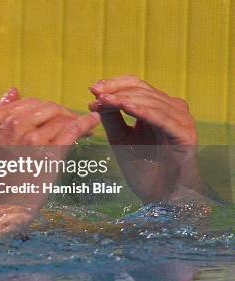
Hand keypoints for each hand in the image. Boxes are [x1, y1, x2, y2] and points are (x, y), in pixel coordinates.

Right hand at [0, 88, 99, 249]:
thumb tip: (14, 90)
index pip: (30, 102)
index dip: (46, 108)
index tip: (56, 116)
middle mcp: (14, 125)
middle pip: (47, 107)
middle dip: (62, 113)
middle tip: (74, 123)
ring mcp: (31, 139)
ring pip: (61, 117)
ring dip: (76, 119)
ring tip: (86, 127)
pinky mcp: (47, 156)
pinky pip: (70, 132)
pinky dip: (84, 124)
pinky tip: (93, 125)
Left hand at [89, 75, 201, 201]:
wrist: (160, 196)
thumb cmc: (142, 169)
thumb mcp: (120, 138)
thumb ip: (110, 117)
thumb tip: (97, 98)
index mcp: (157, 108)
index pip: (136, 85)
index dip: (114, 84)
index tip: (93, 89)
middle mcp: (173, 110)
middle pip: (142, 89)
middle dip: (116, 91)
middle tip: (96, 95)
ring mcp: (182, 121)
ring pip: (151, 101)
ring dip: (125, 99)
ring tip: (104, 100)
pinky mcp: (186, 134)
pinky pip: (162, 118)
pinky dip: (143, 111)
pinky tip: (126, 107)